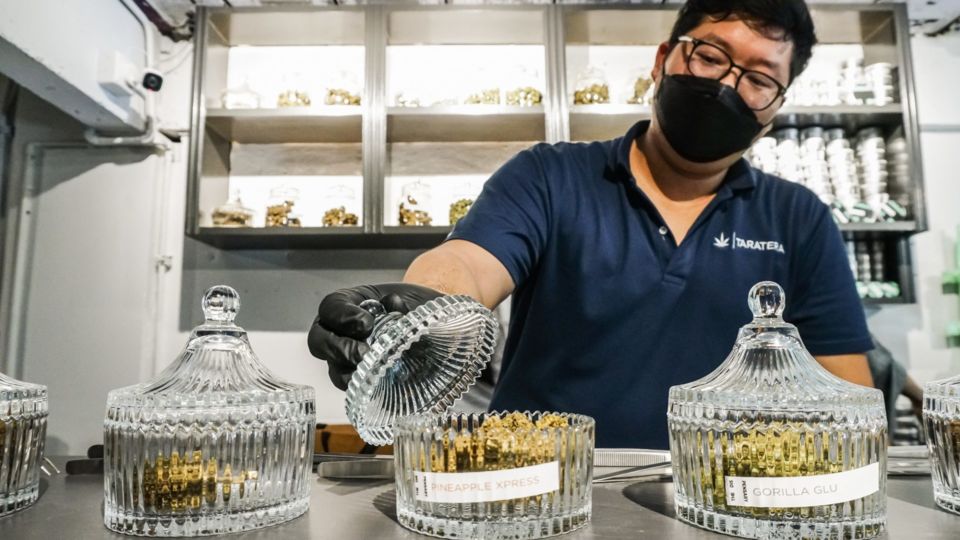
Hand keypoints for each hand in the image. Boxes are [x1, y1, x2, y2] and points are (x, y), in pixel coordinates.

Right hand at [307, 283, 443, 389]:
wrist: (436, 329)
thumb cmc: (421, 308)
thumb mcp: (417, 298)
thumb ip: (413, 305)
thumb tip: (404, 311)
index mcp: (351, 304)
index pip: (331, 306)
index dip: (342, 315)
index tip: (366, 323)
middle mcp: (342, 332)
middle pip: (319, 340)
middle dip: (338, 348)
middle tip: (364, 354)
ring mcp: (349, 359)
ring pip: (334, 370)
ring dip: (349, 374)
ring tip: (373, 375)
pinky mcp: (364, 382)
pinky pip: (354, 391)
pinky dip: (366, 391)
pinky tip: (382, 389)